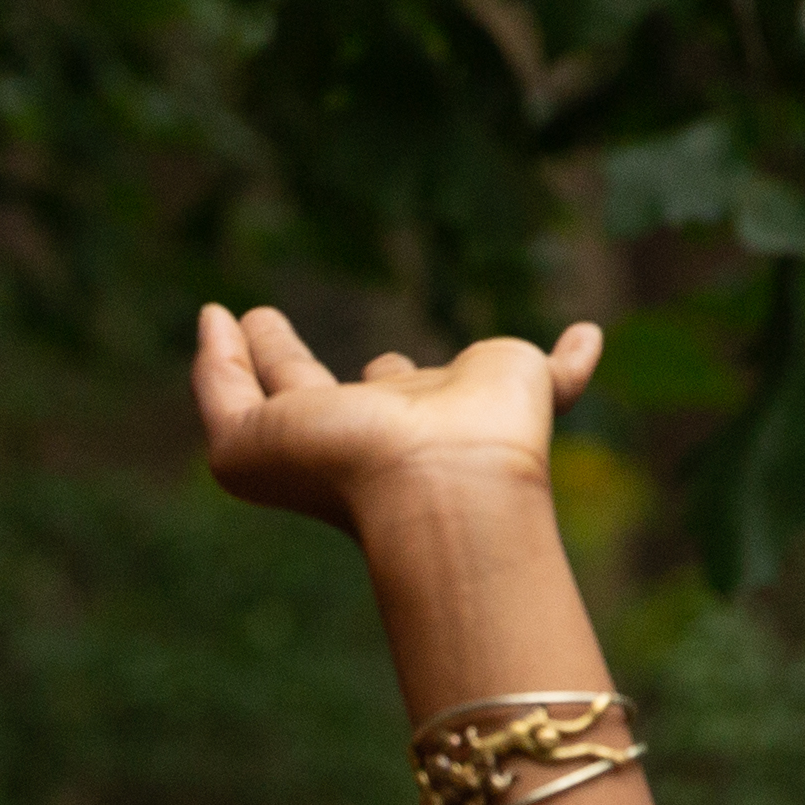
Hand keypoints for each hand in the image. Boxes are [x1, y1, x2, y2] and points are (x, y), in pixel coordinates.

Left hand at [188, 300, 600, 533]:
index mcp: (334, 433)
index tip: (239, 319)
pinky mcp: (524, 393)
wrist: (438, 486)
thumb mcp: (238, 442)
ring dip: (440, 372)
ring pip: (449, 384)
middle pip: (345, 386)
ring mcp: (460, 413)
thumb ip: (218, 382)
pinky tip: (589, 338)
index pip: (288, 387)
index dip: (260, 354)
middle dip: (297, 359)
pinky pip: (559, 375)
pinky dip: (574, 360)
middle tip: (265, 321)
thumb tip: (215, 318)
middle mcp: (393, 424)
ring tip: (402, 358)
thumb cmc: (337, 471)